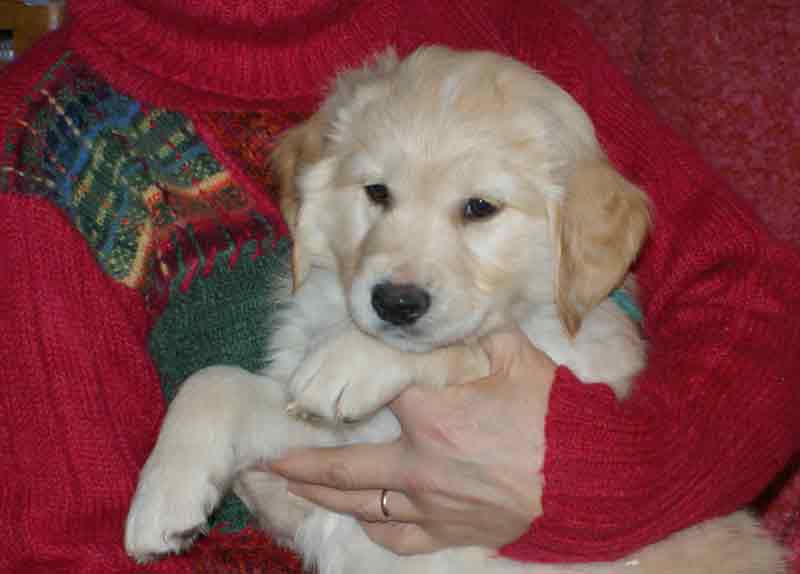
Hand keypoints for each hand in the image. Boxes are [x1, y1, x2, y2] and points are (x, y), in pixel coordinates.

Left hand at [268, 327, 556, 554]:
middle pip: (341, 466)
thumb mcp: (517, 355)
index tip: (320, 383)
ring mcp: (431, 503)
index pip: (369, 394)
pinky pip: (399, 536)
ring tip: (293, 488)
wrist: (593, 476)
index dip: (344, 385)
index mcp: (429, 412)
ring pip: (360, 505)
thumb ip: (476, 330)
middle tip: (269, 458)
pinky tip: (362, 521)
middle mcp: (418, 462)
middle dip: (299, 462)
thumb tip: (454, 309)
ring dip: (321, 496)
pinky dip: (375, 528)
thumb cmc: (554, 414)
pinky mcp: (450, 530)